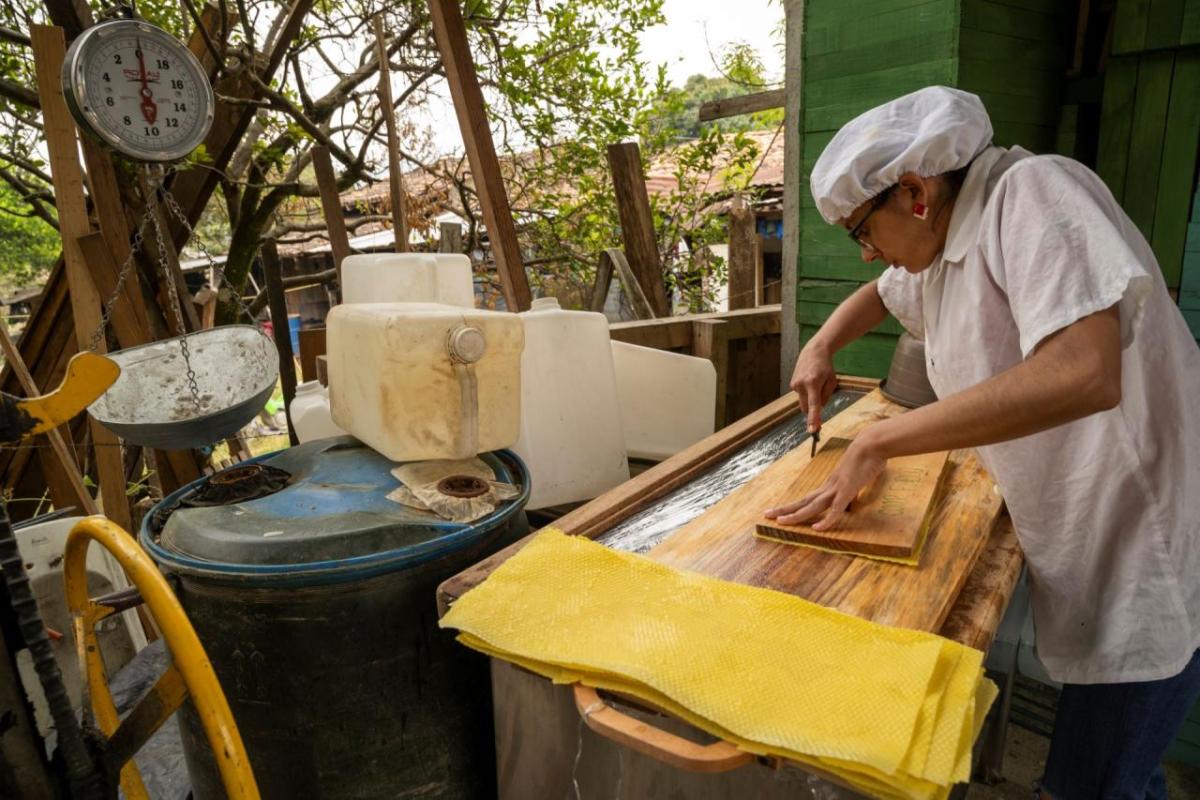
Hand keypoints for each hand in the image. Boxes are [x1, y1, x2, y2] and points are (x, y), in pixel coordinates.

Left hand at [764, 433, 886, 530]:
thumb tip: (850, 498)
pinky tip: (816, 529)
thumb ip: (851, 489)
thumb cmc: (866, 459)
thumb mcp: (856, 479)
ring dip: (796, 515)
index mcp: (830, 485)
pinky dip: (827, 520)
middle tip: (766, 515)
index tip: (780, 511)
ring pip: (812, 506)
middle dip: (785, 510)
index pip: (807, 498)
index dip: (794, 506)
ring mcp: (836, 489)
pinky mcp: (847, 491)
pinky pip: (835, 509)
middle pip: (803, 501)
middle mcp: (828, 487)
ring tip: (780, 522)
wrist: (871, 444)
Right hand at [790, 341, 836, 433]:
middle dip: (812, 411)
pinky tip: (810, 382)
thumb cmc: (826, 367)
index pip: (814, 405)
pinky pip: (801, 395)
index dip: (813, 418)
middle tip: (820, 417)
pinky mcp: (792, 384)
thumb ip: (826, 396)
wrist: (813, 352)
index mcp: (814, 383)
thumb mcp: (832, 381)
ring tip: (815, 385)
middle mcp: (802, 384)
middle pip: (806, 407)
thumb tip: (818, 409)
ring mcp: (795, 384)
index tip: (812, 429)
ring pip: (803, 402)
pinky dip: (806, 393)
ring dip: (810, 400)